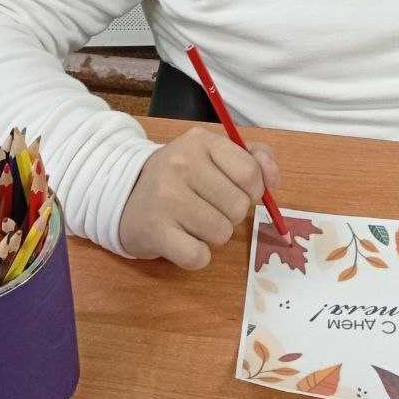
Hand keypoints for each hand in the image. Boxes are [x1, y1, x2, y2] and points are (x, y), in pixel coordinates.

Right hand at [119, 126, 279, 268]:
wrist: (125, 196)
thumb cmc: (181, 176)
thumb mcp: (213, 154)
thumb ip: (252, 158)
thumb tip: (273, 180)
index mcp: (201, 141)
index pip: (250, 173)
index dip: (254, 190)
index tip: (240, 192)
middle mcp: (182, 165)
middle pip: (238, 207)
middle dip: (231, 214)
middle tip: (209, 206)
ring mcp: (166, 198)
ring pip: (221, 233)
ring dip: (213, 235)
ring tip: (193, 222)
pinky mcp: (156, 232)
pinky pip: (199, 257)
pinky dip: (196, 255)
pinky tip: (182, 239)